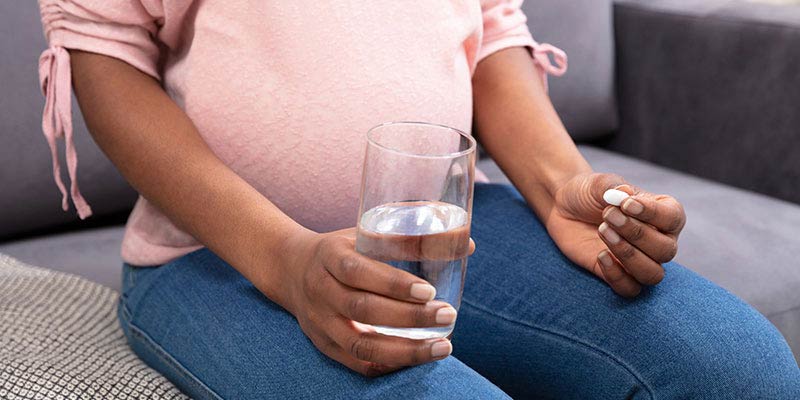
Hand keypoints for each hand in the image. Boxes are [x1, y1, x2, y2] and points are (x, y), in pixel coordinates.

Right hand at [274, 227, 459, 375]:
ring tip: (442, 347)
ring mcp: (320, 322)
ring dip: (405, 351)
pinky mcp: (324, 345)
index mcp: (329, 255)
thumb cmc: (341, 249)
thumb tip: (464, 243)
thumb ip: (409, 238)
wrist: (290, 269)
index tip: (429, 291)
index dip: (393, 284)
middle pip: (363, 310)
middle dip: (410, 317)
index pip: (358, 271)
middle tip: (447, 316)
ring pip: (361, 345)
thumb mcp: (363, 232)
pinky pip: (357, 364)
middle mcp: (321, 291)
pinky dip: (389, 366)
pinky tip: (418, 359)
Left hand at [547, 173, 685, 296]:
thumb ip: (615, 188)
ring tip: (603, 232)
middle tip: (608, 216)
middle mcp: (658, 241)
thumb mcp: (600, 184)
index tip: (626, 204)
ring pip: (653, 274)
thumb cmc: (590, 193)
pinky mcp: (619, 275)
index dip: (653, 213)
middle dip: (636, 234)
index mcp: (663, 214)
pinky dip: (617, 276)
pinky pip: (630, 289)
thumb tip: (626, 195)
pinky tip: (600, 256)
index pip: (674, 218)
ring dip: (629, 256)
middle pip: (665, 250)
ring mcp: (640, 261)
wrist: (565, 207)